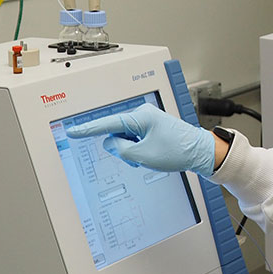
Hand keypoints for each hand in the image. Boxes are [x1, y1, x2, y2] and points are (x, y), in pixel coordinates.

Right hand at [66, 103, 216, 176]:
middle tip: (139, 159)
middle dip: (122, 149)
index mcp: (139, 117)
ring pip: (126, 138)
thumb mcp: (142, 155)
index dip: (88, 130)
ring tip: (149, 157)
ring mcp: (147, 120)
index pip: (107, 124)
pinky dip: (139, 149)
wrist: (200, 152)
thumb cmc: (177, 151)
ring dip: (132, 151)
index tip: (72, 131)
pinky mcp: (152, 127)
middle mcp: (142, 114)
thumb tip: (111, 143)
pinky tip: (152, 154)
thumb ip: (120, 149)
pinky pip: (136, 138)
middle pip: (117, 133)